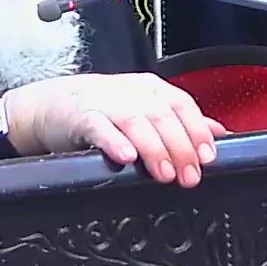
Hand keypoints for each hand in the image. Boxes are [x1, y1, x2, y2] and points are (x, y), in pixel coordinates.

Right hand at [2, 73, 226, 187]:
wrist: (48, 105)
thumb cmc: (100, 109)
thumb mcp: (143, 108)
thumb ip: (180, 119)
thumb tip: (217, 132)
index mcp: (150, 89)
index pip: (181, 105)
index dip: (197, 130)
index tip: (207, 157)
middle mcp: (130, 93)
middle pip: (163, 116)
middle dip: (180, 148)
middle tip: (189, 176)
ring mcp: (104, 103)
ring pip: (136, 122)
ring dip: (154, 149)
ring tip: (165, 174)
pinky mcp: (80, 117)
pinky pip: (99, 128)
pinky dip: (114, 142)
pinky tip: (126, 157)